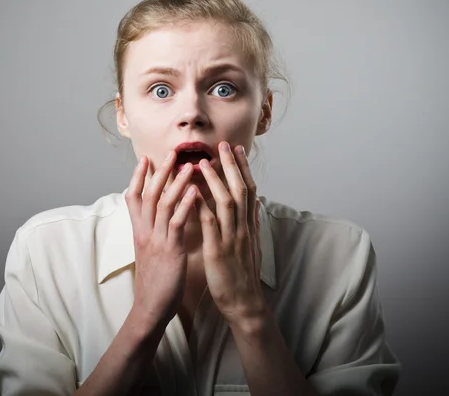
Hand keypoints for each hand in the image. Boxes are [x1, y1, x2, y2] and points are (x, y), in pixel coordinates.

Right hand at [125, 150, 196, 329]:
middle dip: (159, 171)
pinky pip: (176, 223)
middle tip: (170, 151)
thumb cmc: (154, 280)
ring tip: (187, 165)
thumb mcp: (148, 251)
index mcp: (140, 231)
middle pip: (149, 194)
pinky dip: (185, 205)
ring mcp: (156, 239)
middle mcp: (145, 231)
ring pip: (163, 204)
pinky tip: (195, 192)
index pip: (135, 197)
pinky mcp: (170, 250)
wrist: (150, 308)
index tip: (145, 158)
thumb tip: (155, 217)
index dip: (138, 177)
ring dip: (175, 182)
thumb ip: (151, 232)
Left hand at [195, 141, 265, 325]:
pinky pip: (210, 225)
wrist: (245, 302)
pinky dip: (202, 207)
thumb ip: (253, 222)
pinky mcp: (219, 250)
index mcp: (250, 225)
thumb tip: (256, 203)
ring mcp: (232, 238)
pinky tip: (192, 194)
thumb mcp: (253, 245)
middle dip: (232, 166)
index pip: (250, 190)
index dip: (243, 169)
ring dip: (216, 181)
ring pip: (227, 203)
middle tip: (224, 145)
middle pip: (241, 190)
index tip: (238, 150)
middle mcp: (243, 227)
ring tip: (204, 162)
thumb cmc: (244, 274)